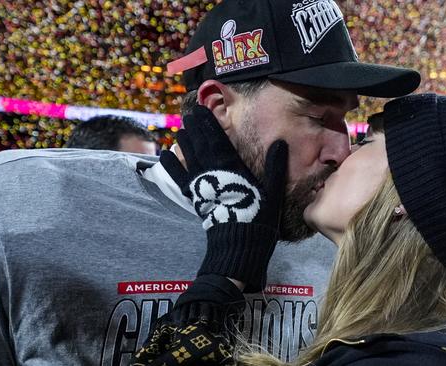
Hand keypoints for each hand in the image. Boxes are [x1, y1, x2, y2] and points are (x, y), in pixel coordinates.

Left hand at [160, 105, 288, 291]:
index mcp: (233, 169)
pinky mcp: (196, 199)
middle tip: (190, 113)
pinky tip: (166, 155)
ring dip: (185, 143)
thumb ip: (275, 167)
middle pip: (202, 145)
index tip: (202, 109)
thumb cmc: (259, 219)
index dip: (210, 123)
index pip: (219, 140)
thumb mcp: (273, 193)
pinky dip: (172, 166)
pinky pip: (181, 179)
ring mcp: (203, 186)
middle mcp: (214, 174)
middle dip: (196, 128)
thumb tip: (279, 142)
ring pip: (190, 158)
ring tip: (181, 129)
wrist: (239, 246)